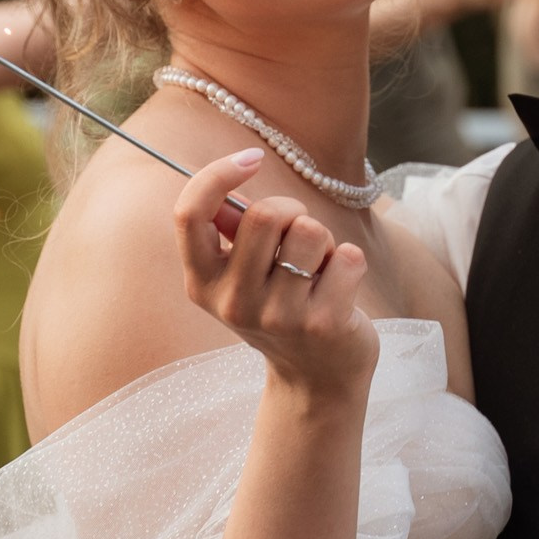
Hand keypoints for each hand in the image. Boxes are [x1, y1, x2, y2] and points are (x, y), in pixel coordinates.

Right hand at [177, 152, 378, 397]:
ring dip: (321, 240)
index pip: (190, 213)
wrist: (316, 379)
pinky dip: (349, 262)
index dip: (217, 174)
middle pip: (263, 213)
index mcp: (202, 282)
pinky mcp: (323, 324)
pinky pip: (346, 256)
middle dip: (291, 209)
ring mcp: (278, 316)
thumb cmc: (280, 308)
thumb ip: (233, 231)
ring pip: (309, 230)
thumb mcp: (242, 276)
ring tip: (317, 270)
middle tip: (298, 236)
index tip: (251, 159)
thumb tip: (235, 176)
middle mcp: (233, 302)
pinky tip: (339, 289)